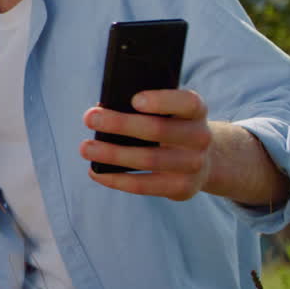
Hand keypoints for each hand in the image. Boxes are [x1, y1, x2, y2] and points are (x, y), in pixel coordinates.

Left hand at [80, 89, 213, 200]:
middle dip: (120, 124)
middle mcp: (200, 137)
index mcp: (195, 111)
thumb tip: (101, 111)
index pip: (186, 102)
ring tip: (86, 148)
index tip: (134, 100)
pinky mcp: (182, 188)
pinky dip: (116, 179)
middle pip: (159, 130)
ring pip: (149, 159)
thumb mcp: (167, 112)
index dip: (162, 101)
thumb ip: (142, 108)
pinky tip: (96, 172)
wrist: (204, 159)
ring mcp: (194, 165)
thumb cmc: (170, 126)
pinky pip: (144, 185)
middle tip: (89, 118)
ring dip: (112, 154)